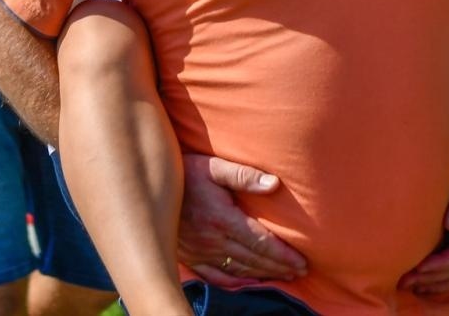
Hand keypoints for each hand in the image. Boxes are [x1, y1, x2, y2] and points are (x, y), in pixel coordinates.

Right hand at [177, 153, 306, 286]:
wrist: (146, 189)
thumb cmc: (184, 171)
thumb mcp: (213, 166)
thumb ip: (243, 175)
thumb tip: (274, 184)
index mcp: (222, 219)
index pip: (261, 242)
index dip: (284, 255)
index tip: (303, 262)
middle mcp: (212, 241)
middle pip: (254, 260)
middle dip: (280, 267)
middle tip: (301, 272)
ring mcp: (200, 253)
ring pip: (238, 270)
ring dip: (264, 275)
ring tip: (284, 276)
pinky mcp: (189, 257)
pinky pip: (216, 277)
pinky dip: (236, 281)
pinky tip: (248, 281)